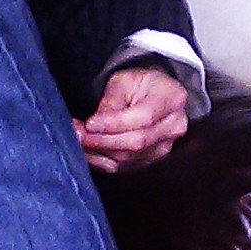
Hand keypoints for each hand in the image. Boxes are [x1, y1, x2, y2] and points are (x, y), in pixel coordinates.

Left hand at [76, 66, 190, 173]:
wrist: (150, 93)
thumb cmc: (139, 83)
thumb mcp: (123, 81)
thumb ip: (111, 103)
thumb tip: (94, 126)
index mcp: (173, 99)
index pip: (143, 118)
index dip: (114, 124)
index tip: (90, 123)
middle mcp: (174, 127)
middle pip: (136, 142)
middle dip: (102, 140)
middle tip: (77, 132)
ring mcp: (164, 148)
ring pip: (128, 159)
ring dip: (97, 151)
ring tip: (78, 137)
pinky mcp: (150, 161)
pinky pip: (123, 168)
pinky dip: (100, 160)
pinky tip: (87, 149)